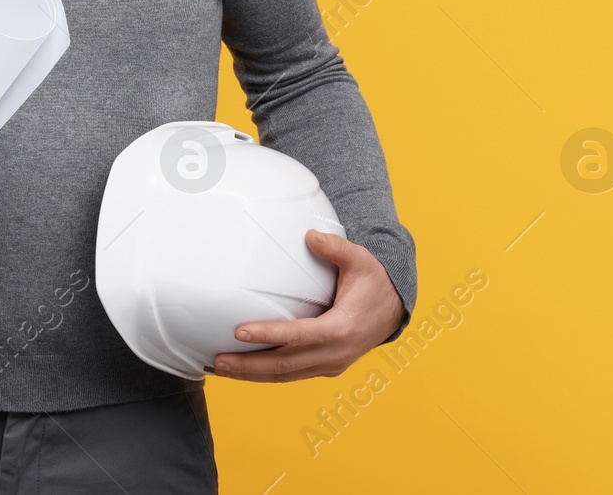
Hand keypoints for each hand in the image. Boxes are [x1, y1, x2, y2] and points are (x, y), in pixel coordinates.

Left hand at [212, 229, 404, 381]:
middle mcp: (334, 353)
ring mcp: (330, 364)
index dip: (268, 335)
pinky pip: (292, 374)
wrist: (394, 309)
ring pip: (287, 375)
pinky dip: (267, 375)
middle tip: (218, 360)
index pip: (298, 336)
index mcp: (341, 329)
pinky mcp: (325, 367)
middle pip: (286, 365)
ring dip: (253, 374)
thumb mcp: (360, 260)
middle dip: (249, 365)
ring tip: (222, 368)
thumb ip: (336, 248)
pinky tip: (244, 370)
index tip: (239, 332)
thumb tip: (310, 237)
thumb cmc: (374, 283)